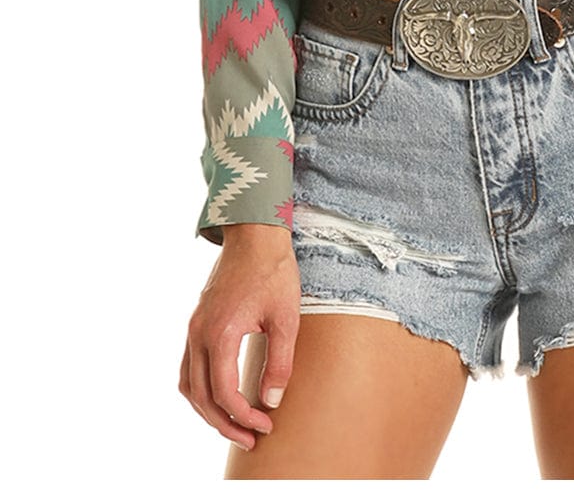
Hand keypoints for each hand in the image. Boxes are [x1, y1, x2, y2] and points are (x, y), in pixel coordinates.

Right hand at [179, 225, 301, 451]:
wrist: (254, 235)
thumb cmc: (274, 272)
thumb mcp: (286, 318)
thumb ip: (279, 362)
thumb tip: (271, 401)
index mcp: (220, 333)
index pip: (225, 393)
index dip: (244, 417)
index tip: (266, 426)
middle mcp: (199, 334)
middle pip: (202, 397)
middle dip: (225, 423)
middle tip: (250, 439)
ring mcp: (193, 328)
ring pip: (189, 385)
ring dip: (208, 411)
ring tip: (234, 425)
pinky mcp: (196, 323)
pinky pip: (187, 367)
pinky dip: (200, 390)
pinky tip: (219, 397)